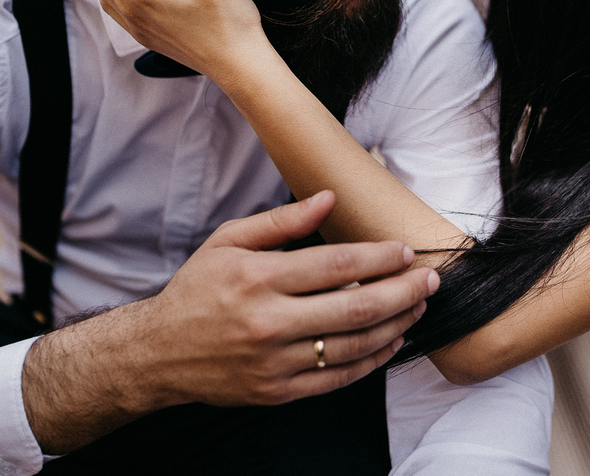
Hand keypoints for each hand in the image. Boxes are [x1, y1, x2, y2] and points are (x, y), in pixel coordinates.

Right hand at [23, 191, 438, 452]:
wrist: (159, 353)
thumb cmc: (198, 290)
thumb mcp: (228, 242)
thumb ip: (281, 222)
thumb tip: (327, 198)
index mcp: (258, 278)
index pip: (336, 265)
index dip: (378, 257)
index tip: (404, 251)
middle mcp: (268, 322)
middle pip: (355, 306)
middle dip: (403, 291)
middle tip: (430, 279)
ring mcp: (274, 361)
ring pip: (353, 345)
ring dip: (395, 325)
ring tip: (418, 307)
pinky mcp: (278, 391)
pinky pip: (337, 378)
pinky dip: (371, 361)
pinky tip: (390, 341)